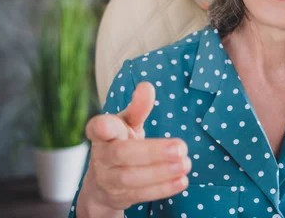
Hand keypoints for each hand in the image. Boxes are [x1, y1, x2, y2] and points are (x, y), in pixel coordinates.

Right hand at [81, 82, 191, 210]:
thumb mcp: (127, 123)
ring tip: (186, 163)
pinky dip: (162, 189)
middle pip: (122, 154)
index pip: (99, 128)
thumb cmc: (120, 141)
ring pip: (131, 178)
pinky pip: (140, 195)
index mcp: (103, 134)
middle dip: (152, 152)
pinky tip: (182, 180)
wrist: (103, 182)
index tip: (109, 123)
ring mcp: (109, 179)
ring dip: (161, 172)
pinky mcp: (119, 197)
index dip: (102, 126)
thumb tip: (147, 86)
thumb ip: (138, 107)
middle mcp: (102, 156)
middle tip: (181, 147)